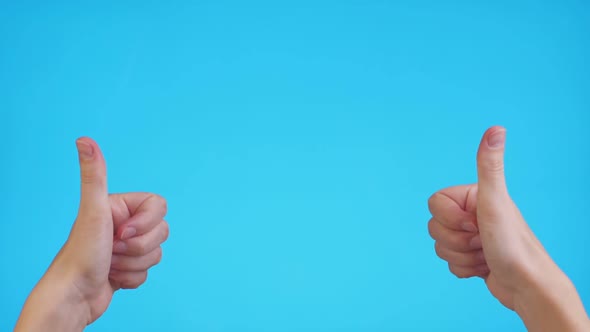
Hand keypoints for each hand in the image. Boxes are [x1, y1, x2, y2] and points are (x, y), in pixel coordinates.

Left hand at [15, 138, 168, 330]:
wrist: (73, 297)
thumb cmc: (80, 254)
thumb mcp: (92, 211)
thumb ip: (94, 175)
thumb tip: (84, 140)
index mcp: (120, 207)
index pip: (159, 206)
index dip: (146, 223)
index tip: (121, 232)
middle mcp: (124, 224)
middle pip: (161, 231)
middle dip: (138, 247)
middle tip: (112, 249)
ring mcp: (126, 247)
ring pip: (157, 253)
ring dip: (133, 264)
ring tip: (109, 264)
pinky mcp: (127, 268)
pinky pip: (148, 272)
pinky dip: (132, 278)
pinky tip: (112, 277)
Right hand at [427, 126, 588, 330]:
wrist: (526, 286)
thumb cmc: (512, 245)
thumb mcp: (495, 202)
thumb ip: (489, 166)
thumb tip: (497, 129)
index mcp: (473, 196)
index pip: (434, 203)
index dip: (450, 218)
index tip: (475, 222)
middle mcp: (471, 214)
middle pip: (434, 227)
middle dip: (456, 240)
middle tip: (482, 240)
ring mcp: (470, 236)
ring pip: (439, 246)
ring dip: (461, 256)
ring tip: (486, 254)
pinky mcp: (470, 256)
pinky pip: (448, 262)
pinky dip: (464, 269)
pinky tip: (484, 266)